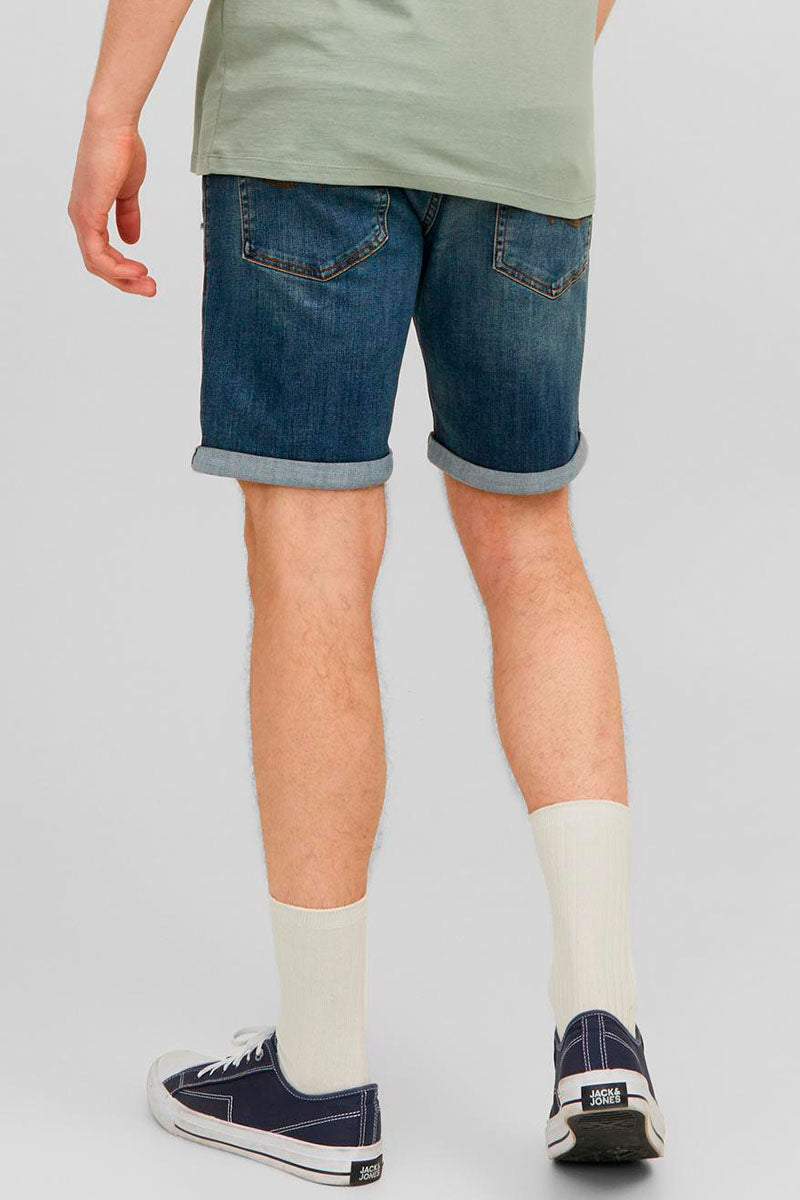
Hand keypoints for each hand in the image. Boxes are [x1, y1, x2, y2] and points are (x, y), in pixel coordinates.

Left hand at [68, 118, 156, 296]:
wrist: (115, 126)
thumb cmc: (121, 149)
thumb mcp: (128, 191)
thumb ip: (128, 216)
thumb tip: (131, 240)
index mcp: (88, 212)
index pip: (101, 253)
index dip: (123, 269)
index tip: (147, 274)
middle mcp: (80, 217)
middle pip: (98, 264)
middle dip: (125, 281)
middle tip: (151, 289)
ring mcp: (81, 216)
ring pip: (97, 263)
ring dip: (124, 278)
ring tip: (149, 283)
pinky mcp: (87, 213)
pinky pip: (97, 253)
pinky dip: (117, 267)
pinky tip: (137, 270)